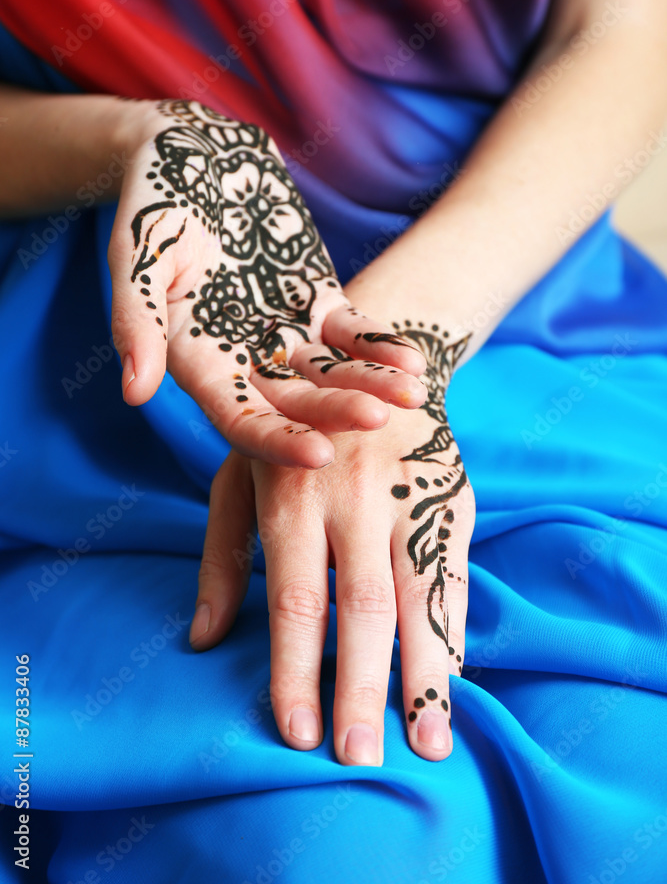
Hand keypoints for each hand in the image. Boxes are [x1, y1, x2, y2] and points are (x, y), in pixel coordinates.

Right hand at [107, 100, 426, 466]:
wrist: (195, 151)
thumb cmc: (155, 201)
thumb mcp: (139, 255)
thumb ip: (136, 320)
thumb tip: (134, 393)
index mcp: (197, 360)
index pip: (237, 418)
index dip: (275, 440)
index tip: (318, 455)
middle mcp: (244, 359)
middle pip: (294, 404)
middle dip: (335, 414)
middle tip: (376, 421)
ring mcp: (286, 333)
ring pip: (332, 375)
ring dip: (370, 388)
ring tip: (412, 396)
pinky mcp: (319, 303)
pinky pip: (353, 335)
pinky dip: (380, 348)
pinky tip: (412, 362)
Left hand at [190, 324, 474, 762]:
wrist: (373, 358)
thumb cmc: (292, 432)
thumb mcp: (239, 475)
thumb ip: (221, 556)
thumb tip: (199, 640)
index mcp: (291, 495)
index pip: (295, 601)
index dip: (296, 671)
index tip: (297, 736)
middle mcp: (352, 497)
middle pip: (360, 608)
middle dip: (360, 689)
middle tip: (358, 758)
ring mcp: (407, 497)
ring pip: (419, 596)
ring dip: (423, 675)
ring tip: (426, 742)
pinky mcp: (450, 497)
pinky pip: (456, 573)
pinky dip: (454, 629)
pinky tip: (450, 679)